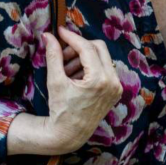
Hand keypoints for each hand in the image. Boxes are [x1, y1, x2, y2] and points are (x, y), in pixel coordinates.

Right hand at [43, 26, 122, 153]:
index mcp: (99, 79)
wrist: (69, 133)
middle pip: (99, 48)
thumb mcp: (55, 81)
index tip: (59, 31)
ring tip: (65, 68)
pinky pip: (105, 69)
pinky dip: (90, 67)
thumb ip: (54, 56)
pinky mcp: (116, 90)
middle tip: (62, 52)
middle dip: (79, 46)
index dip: (72, 37)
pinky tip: (74, 76)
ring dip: (83, 57)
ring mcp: (117, 86)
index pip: (87, 48)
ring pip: (102, 58)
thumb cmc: (61, 109)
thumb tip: (48, 36)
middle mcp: (113, 81)